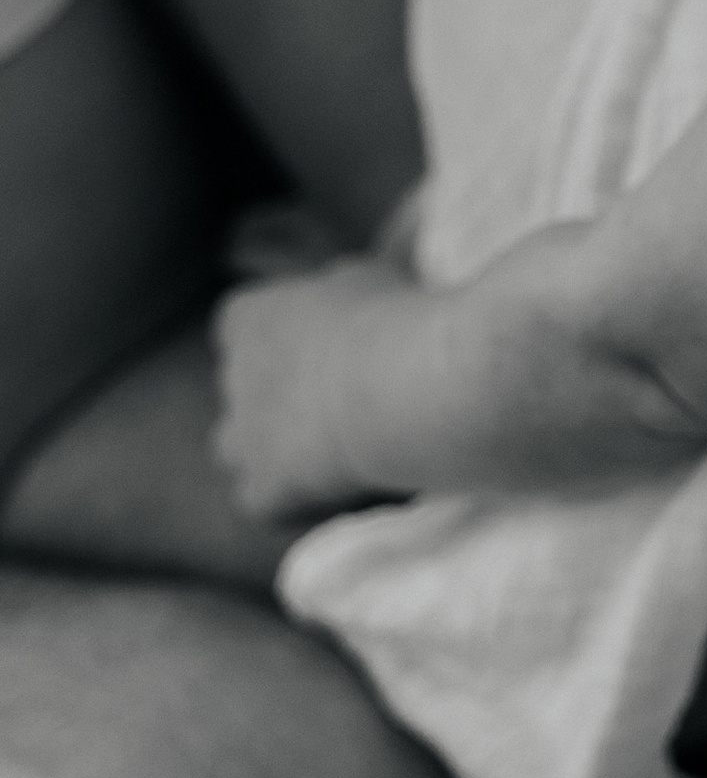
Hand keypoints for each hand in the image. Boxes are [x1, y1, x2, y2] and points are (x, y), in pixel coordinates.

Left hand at [212, 253, 414, 523]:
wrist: (404, 384)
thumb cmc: (394, 317)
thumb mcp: (371, 275)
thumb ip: (345, 284)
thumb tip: (360, 280)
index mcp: (249, 316)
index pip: (241, 326)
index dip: (282, 341)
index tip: (330, 348)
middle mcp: (231, 373)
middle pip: (243, 389)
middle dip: (279, 398)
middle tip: (344, 402)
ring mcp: (240, 434)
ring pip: (234, 449)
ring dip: (270, 453)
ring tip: (331, 455)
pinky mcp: (262, 486)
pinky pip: (264, 502)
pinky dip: (295, 502)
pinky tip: (341, 492)